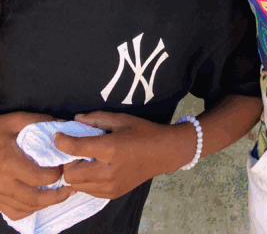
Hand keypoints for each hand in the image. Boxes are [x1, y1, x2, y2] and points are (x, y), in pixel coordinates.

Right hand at [0, 112, 71, 220]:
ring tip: (59, 195)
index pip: (39, 177)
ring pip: (25, 207)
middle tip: (69, 189)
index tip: (64, 167)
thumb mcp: (17, 120)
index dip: (56, 174)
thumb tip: (66, 126)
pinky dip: (28, 210)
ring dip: (45, 204)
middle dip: (56, 196)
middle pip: (33, 198)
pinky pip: (13, 212)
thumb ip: (41, 122)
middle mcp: (3, 182)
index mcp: (10, 162)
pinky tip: (38, 201)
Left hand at [57, 112, 188, 199]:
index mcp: (110, 148)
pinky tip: (97, 170)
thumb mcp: (122, 119)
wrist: (164, 153)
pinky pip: (88, 190)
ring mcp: (109, 186)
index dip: (61, 141)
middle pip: (70, 174)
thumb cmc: (143, 132)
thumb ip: (97, 118)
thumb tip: (75, 119)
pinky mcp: (112, 194)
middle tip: (77, 152)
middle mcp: (107, 171)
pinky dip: (86, 181)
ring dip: (76, 173)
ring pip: (76, 185)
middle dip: (68, 162)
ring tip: (87, 161)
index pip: (75, 148)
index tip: (58, 136)